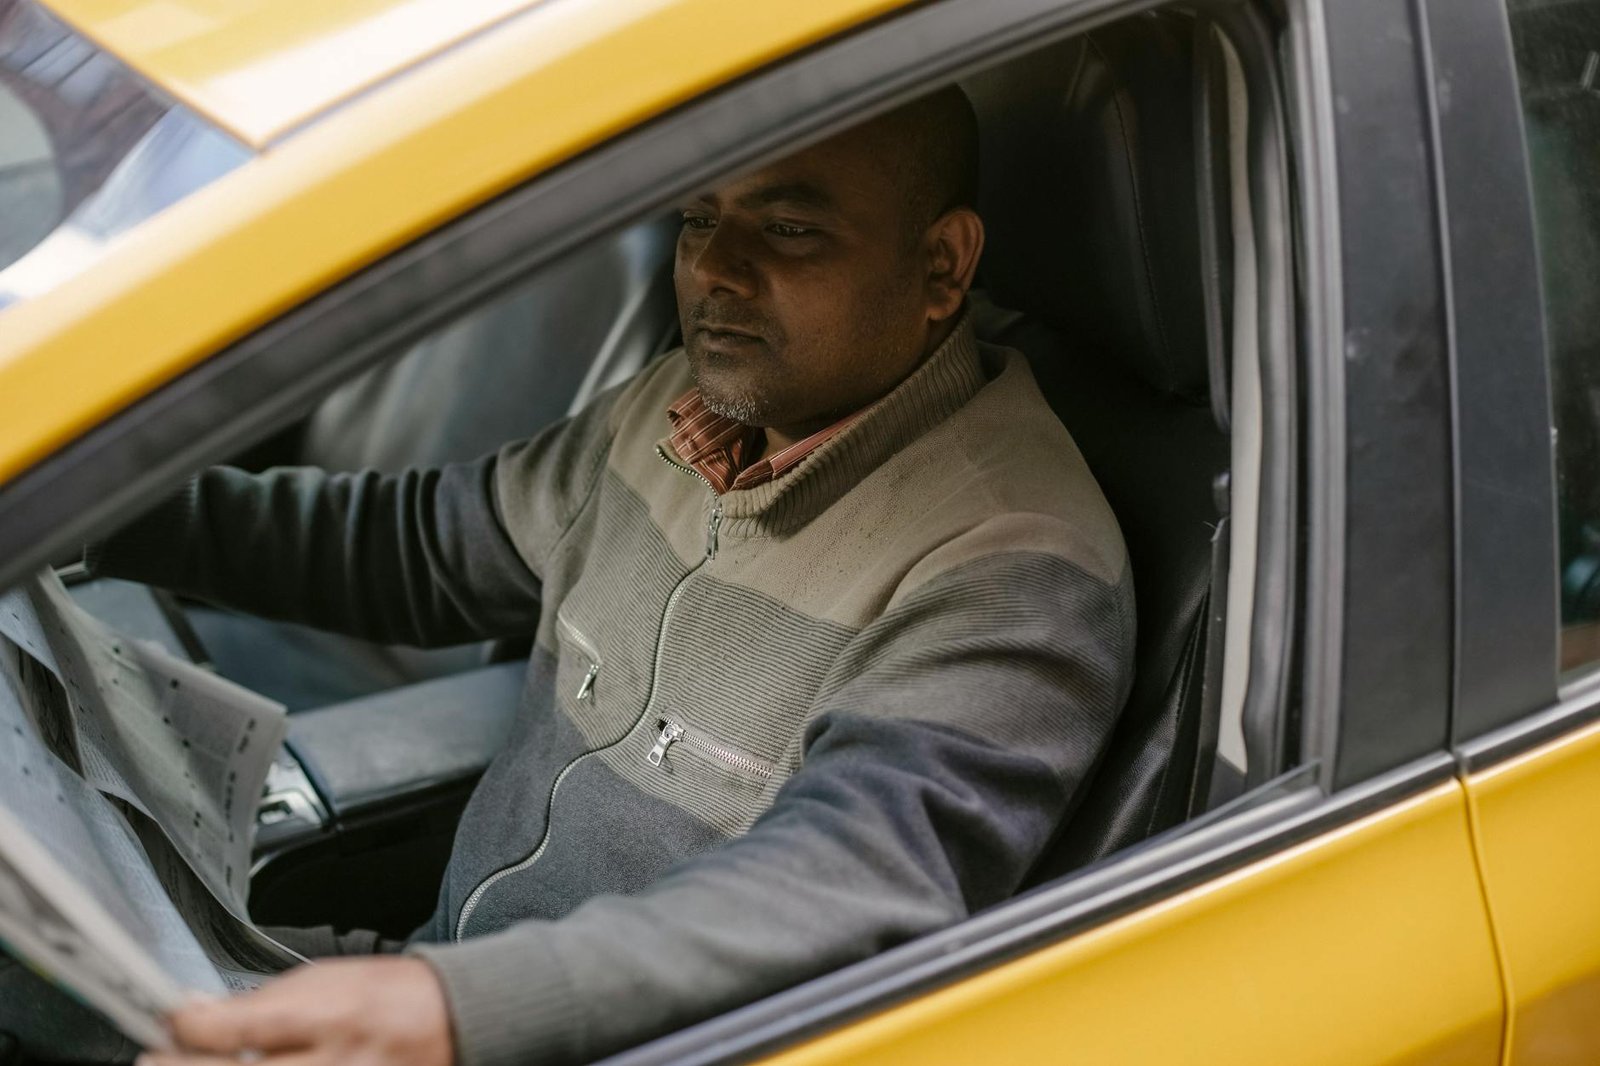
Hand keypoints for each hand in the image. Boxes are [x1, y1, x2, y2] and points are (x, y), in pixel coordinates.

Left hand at [138, 957, 452, 1065]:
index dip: (191, 1026)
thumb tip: (199, 1016)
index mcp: (326, 1015)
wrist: (446, 1023)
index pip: (240, 1027)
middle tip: (152, 1059)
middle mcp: (331, 1062)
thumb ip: (261, 1001)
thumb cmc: (383, 997)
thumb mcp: (324, 979)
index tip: (169, 1021)